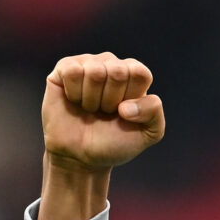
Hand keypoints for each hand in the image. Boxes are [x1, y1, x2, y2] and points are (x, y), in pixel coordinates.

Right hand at [41, 52, 165, 172]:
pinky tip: (74, 100)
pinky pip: (72, 71)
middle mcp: (112, 64)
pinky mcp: (65, 68)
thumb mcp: (148, 133)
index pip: (139, 73)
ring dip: (91, 100)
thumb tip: (125, 106)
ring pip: (94, 71)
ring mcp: (88, 63)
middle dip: (111, 100)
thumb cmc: (114, 142)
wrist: (81, 156)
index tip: (124, 112)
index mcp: (134, 74)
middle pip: (117, 71)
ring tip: (90, 108)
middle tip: (104, 112)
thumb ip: (154, 113)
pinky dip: (74, 93)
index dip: (131, 97)